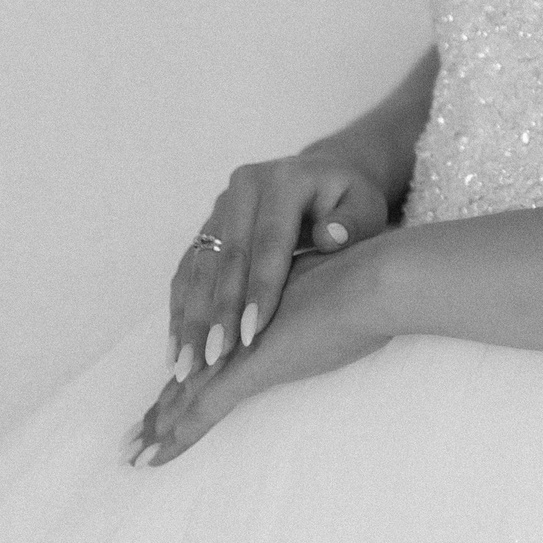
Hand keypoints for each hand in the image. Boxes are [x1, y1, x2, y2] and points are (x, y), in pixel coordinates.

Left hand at [131, 240, 392, 466]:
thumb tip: (323, 301)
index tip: (164, 405)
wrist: (371, 282)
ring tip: (131, 455)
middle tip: (130, 441)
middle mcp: (235, 332)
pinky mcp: (246, 369)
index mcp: (250, 314)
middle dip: (160, 412)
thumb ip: (312, 301)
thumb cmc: (361, 280)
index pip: (209, 355)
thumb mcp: (329, 290)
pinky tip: (152, 460)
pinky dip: (175, 437)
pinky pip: (202, 412)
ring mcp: (237, 351)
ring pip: (184, 399)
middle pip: (187, 379)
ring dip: (158, 429)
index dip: (185, 381)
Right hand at [168, 152, 390, 386]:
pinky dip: (181, 310)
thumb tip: (331, 235)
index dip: (259, 290)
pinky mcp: (207, 227)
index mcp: (282, 181)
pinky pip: (188, 272)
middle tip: (210, 362)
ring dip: (190, 319)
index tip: (251, 333)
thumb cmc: (350, 202)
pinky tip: (177, 347)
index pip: (268, 242)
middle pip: (225, 258)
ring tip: (184, 365)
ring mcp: (220, 206)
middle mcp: (243, 189)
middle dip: (216, 314)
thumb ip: (352, 222)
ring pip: (198, 268)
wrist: (325, 176)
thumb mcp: (364, 206)